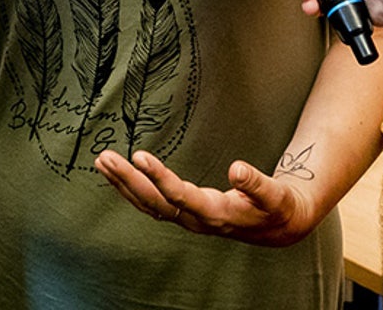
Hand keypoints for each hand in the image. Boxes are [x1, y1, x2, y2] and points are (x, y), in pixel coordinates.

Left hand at [93, 149, 321, 247]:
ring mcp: (188, 219)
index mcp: (216, 214)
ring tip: (102, 162)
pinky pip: (152, 204)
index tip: (140, 156)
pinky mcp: (185, 214)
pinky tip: (119, 175)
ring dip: (124, 184)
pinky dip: (133, 189)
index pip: (179, 197)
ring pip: (148, 205)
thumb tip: (238, 169)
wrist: (280, 227)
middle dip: (128, 180)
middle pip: (154, 203)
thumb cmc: (277, 207)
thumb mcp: (275, 195)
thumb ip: (257, 183)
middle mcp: (196, 220)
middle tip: (105, 158)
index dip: (159, 177)